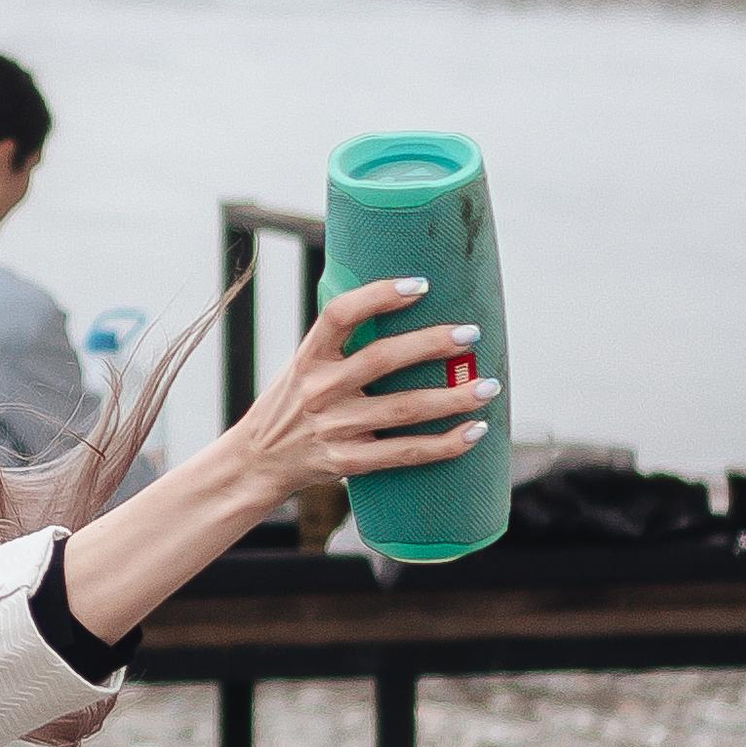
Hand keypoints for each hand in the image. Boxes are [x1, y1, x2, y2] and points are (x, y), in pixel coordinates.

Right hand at [233, 278, 496, 501]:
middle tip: (471, 334)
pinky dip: (444, 444)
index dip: (379, 296)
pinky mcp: (348, 462)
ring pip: (404, 409)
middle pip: (383, 359)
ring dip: (453, 397)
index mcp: (308, 357)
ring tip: (488, 385)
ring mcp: (335, 428)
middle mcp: (320, 390)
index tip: (420, 284)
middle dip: (432, 343)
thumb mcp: (303, 365)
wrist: (257, 461)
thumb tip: (402, 303)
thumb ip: (343, 344)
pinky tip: (475, 432)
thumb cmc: (293, 403)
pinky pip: (405, 453)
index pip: (340, 314)